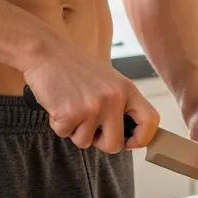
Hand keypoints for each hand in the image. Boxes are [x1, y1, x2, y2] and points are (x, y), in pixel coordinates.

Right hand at [24, 37, 158, 154]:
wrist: (47, 52)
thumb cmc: (76, 67)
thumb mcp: (108, 80)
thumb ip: (120, 103)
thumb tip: (129, 134)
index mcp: (127, 89)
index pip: (150, 121)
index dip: (142, 138)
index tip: (130, 142)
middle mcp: (114, 98)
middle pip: (115, 145)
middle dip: (100, 143)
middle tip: (89, 127)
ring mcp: (93, 106)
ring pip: (86, 142)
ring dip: (75, 130)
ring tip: (71, 105)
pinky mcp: (70, 113)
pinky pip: (65, 134)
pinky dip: (59, 124)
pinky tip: (59, 103)